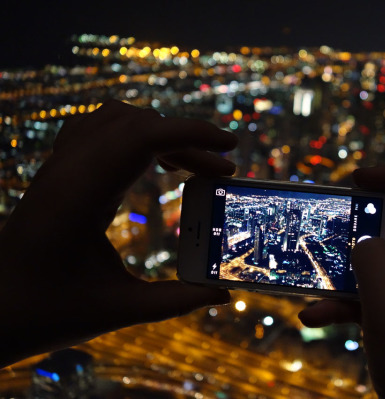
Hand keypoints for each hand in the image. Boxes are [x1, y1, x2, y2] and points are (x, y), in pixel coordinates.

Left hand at [0, 100, 236, 367]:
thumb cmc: (44, 311)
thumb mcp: (117, 310)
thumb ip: (176, 301)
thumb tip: (222, 294)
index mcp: (81, 194)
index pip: (144, 136)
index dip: (193, 133)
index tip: (231, 148)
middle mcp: (68, 169)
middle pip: (138, 124)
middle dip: (188, 140)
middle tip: (221, 172)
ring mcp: (59, 166)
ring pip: (116, 118)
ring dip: (160, 133)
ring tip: (189, 165)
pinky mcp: (57, 172)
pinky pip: (98, 129)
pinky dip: (134, 134)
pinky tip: (150, 160)